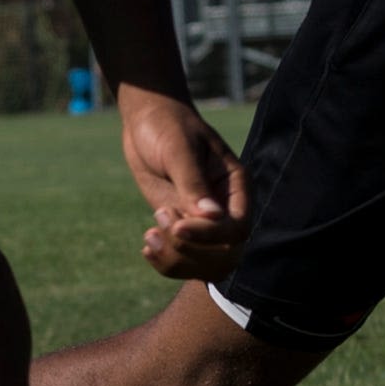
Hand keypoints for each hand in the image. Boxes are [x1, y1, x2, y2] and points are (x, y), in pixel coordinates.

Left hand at [120, 92, 252, 281]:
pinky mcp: (181, 225)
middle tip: (158, 223)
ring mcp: (202, 221)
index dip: (210, 236)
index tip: (177, 225)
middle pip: (225, 255)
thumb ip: (193, 182)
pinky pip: (181, 259)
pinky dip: (164, 260)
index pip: (237, 228)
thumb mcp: (178, 149)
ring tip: (149, 234)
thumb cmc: (167, 125)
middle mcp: (224, 208)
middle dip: (191, 252)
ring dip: (175, 258)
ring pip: (203, 264)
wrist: (148, 121)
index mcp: (235, 186)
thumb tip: (212, 215)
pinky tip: (147, 243)